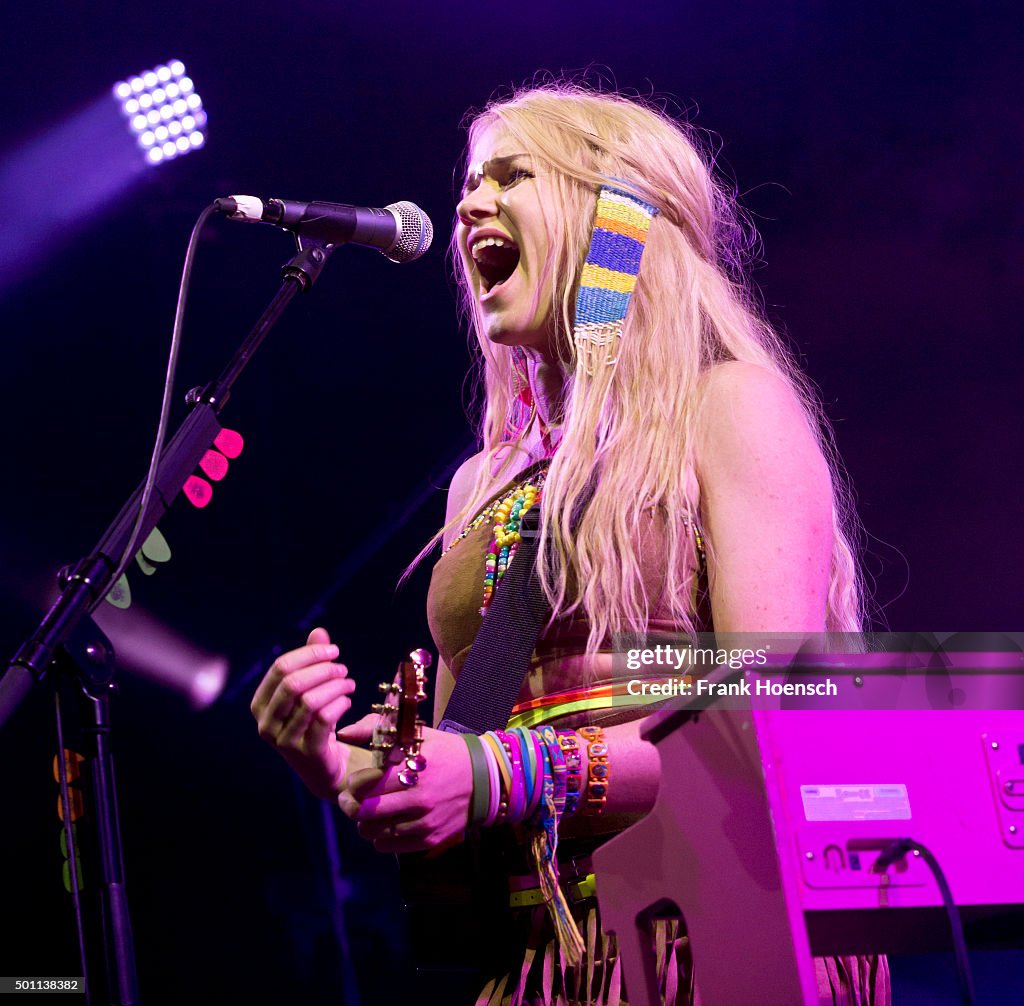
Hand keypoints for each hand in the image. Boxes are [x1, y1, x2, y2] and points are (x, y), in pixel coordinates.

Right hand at [250, 627, 364, 798]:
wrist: (326, 767)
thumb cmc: (315, 722)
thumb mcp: (311, 690)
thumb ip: (312, 661)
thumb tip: (319, 632)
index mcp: (260, 704)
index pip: (280, 668)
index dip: (309, 654)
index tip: (334, 651)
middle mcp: (266, 723)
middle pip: (292, 682)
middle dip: (322, 669)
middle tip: (343, 668)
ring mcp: (284, 741)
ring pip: (310, 701)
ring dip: (335, 686)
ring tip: (349, 684)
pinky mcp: (307, 753)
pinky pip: (324, 719)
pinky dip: (340, 704)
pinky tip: (348, 701)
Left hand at [336, 721, 472, 853]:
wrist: (485, 779)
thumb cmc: (446, 753)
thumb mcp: (418, 735)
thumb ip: (378, 730)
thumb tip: (345, 731)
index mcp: (413, 768)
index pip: (367, 784)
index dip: (353, 785)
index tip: (354, 783)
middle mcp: (418, 798)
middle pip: (365, 812)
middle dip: (351, 806)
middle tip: (350, 801)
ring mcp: (424, 822)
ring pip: (374, 832)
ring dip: (365, 824)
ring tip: (369, 813)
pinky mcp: (430, 839)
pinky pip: (389, 846)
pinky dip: (381, 838)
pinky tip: (386, 825)